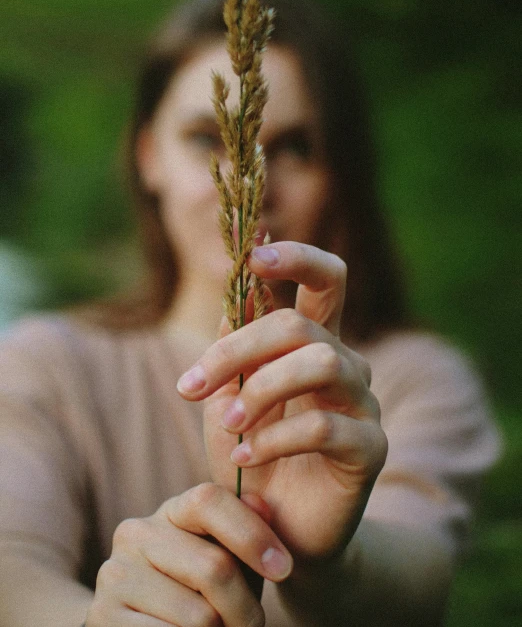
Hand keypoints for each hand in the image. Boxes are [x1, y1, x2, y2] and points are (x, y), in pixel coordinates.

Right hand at [86, 484, 291, 625]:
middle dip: (246, 608)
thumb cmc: (201, 591)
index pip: (210, 500)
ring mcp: (117, 574)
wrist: (142, 625)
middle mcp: (137, 533)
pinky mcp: (104, 616)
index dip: (252, 533)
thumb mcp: (227, 558)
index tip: (284, 569)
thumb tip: (262, 502)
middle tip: (254, 624)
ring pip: (199, 616)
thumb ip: (246, 531)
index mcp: (171, 510)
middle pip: (214, 567)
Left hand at [177, 241, 387, 563]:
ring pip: (321, 362)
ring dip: (262, 388)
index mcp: (313, 343)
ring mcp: (363, 404)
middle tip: (194, 384)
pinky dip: (274, 438)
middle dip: (241, 347)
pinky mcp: (370, 448)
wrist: (271, 532)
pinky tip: (245, 457)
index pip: (324, 280)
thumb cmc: (249, 456)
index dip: (296, 257)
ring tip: (229, 423)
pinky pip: (324, 425)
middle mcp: (345, 363)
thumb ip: (233, 344)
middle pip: (304, 323)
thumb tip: (235, 284)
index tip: (253, 254)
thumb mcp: (228, 395)